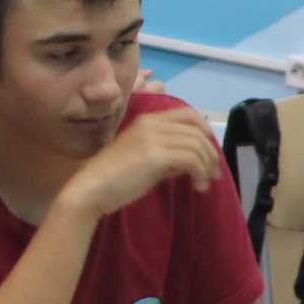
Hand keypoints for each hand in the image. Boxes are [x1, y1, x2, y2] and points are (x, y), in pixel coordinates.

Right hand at [59, 105, 220, 222]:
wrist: (90, 189)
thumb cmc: (113, 178)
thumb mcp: (144, 160)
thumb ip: (166, 155)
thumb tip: (190, 161)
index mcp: (148, 120)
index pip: (188, 114)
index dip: (205, 130)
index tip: (208, 152)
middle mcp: (152, 123)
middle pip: (197, 130)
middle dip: (210, 153)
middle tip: (213, 173)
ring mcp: (153, 138)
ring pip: (197, 144)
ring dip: (207, 166)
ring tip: (204, 183)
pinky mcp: (156, 155)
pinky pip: (192, 159)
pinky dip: (201, 173)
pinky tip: (198, 187)